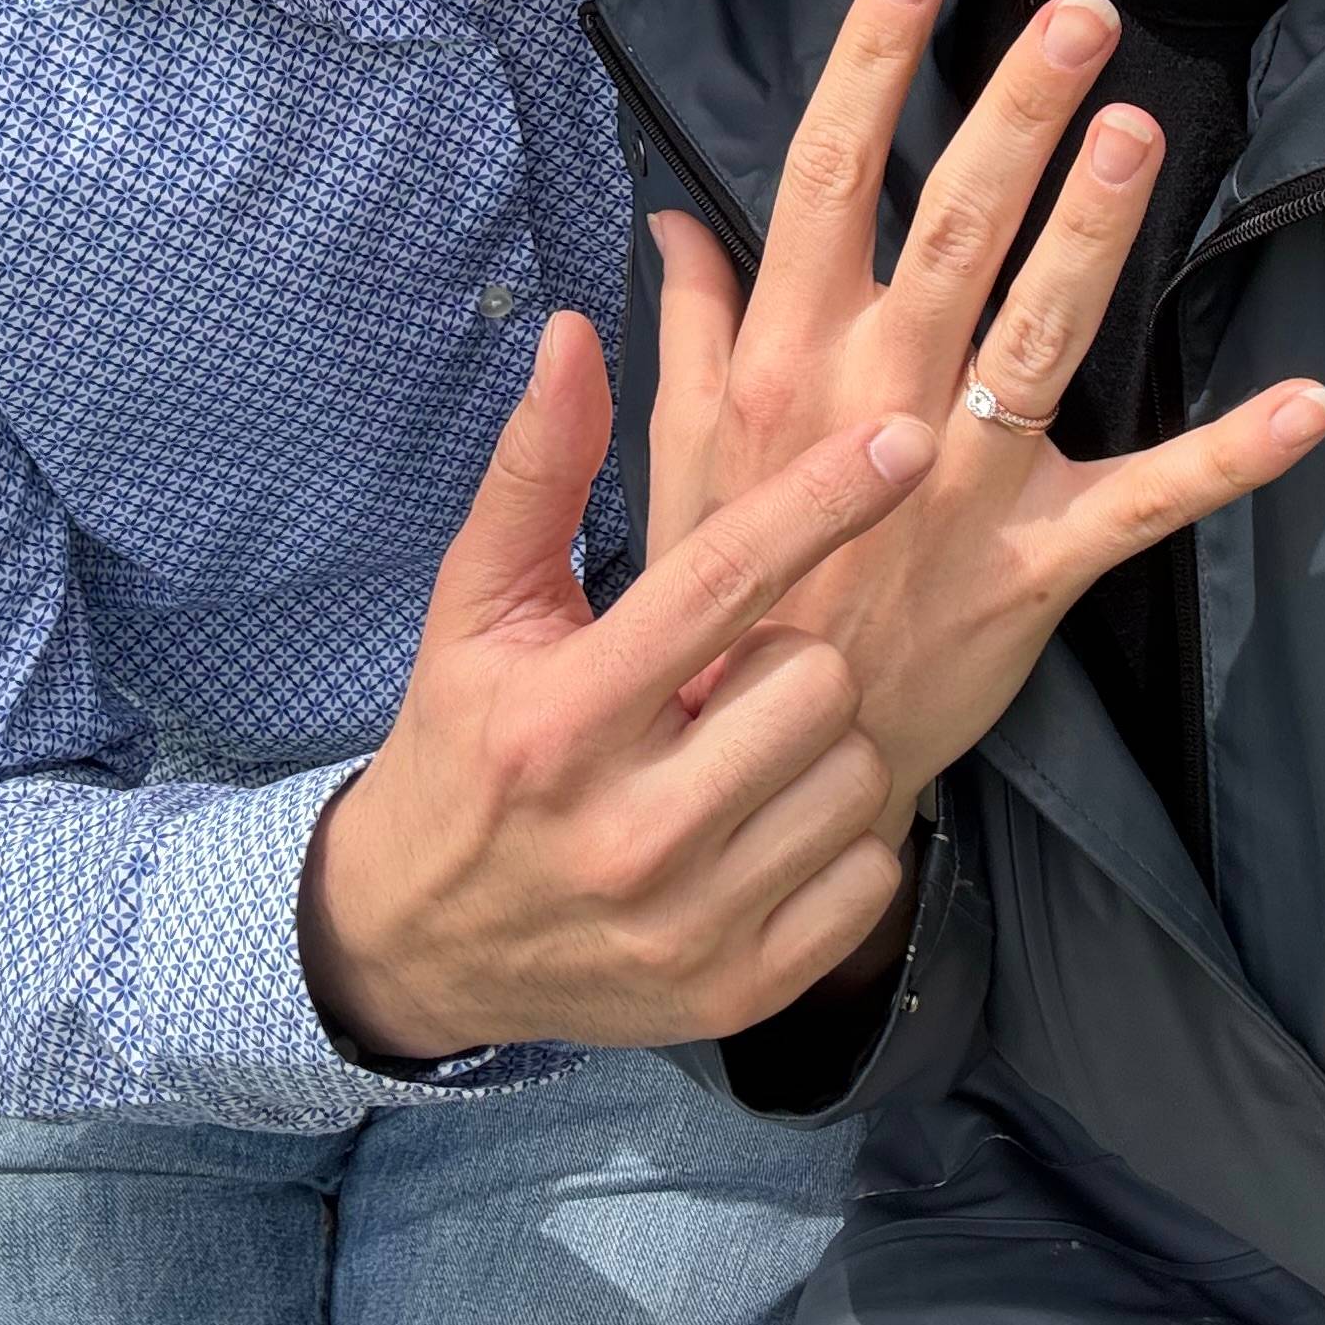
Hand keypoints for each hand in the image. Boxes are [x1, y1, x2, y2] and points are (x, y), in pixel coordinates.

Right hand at [298, 310, 937, 1058]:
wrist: (419, 940)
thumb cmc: (463, 740)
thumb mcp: (477, 603)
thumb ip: (537, 468)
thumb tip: (572, 331)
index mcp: (562, 718)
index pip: (723, 584)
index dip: (822, 500)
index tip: (905, 439)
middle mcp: (627, 830)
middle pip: (814, 678)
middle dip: (789, 656)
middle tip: (723, 679)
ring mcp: (687, 924)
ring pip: (852, 770)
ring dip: (815, 744)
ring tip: (736, 750)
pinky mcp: (736, 993)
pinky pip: (866, 872)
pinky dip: (833, 841)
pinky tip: (758, 828)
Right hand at [647, 0, 1324, 845]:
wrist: (757, 767)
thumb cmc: (721, 596)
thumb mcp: (678, 454)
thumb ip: (688, 326)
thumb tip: (676, 215)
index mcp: (782, 359)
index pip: (825, 176)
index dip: (874, 61)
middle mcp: (871, 402)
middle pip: (951, 227)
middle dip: (1015, 115)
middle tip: (1079, 15)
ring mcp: (962, 484)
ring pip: (1038, 334)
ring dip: (1094, 232)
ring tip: (1138, 130)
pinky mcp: (1036, 565)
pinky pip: (1146, 502)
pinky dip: (1232, 454)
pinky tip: (1315, 402)